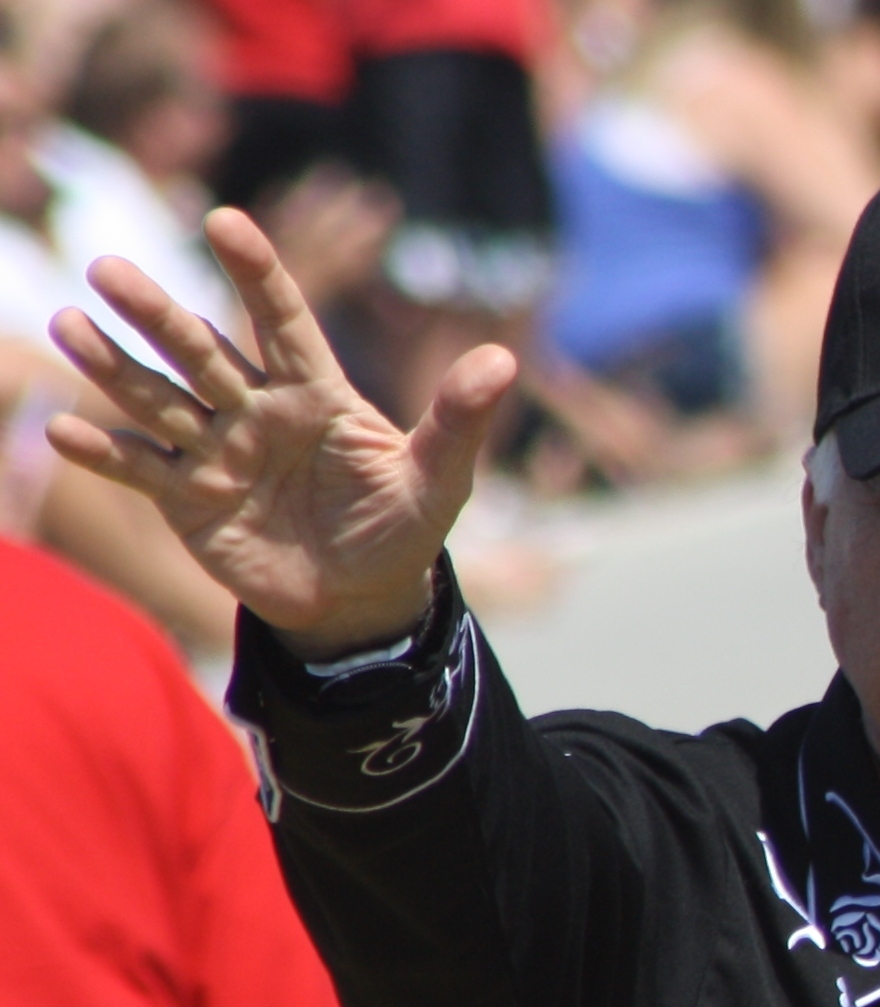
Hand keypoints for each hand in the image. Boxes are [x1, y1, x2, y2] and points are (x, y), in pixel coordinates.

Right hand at [46, 208, 516, 659]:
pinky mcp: (191, 501)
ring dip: (114, 368)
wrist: (362, 600)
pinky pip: (143, 472)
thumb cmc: (401, 528)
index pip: (284, 321)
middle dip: (158, 313)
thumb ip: (459, 421)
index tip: (226, 221)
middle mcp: (258, 410)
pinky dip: (104, 454)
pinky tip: (62, 430)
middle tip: (108, 268)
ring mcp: (219, 452)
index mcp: (317, 393)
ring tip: (68, 325)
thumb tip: (504, 359)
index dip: (257, 274)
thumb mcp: (439, 478)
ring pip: (160, 400)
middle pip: (203, 352)